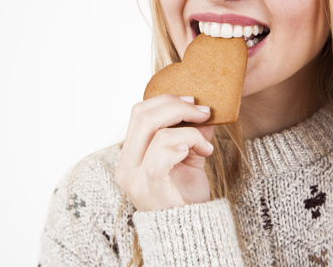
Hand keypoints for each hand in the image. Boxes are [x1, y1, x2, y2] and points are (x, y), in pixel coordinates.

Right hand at [115, 94, 214, 211]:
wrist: (189, 231)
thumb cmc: (185, 196)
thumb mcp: (188, 158)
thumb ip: (191, 135)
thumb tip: (203, 112)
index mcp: (130, 155)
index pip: (138, 113)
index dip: (165, 100)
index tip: (191, 101)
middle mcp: (126, 166)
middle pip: (143, 115)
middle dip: (176, 106)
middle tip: (203, 111)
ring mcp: (135, 177)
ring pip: (156, 131)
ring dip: (189, 129)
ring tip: (206, 142)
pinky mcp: (150, 187)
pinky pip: (162, 154)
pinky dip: (185, 143)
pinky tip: (201, 150)